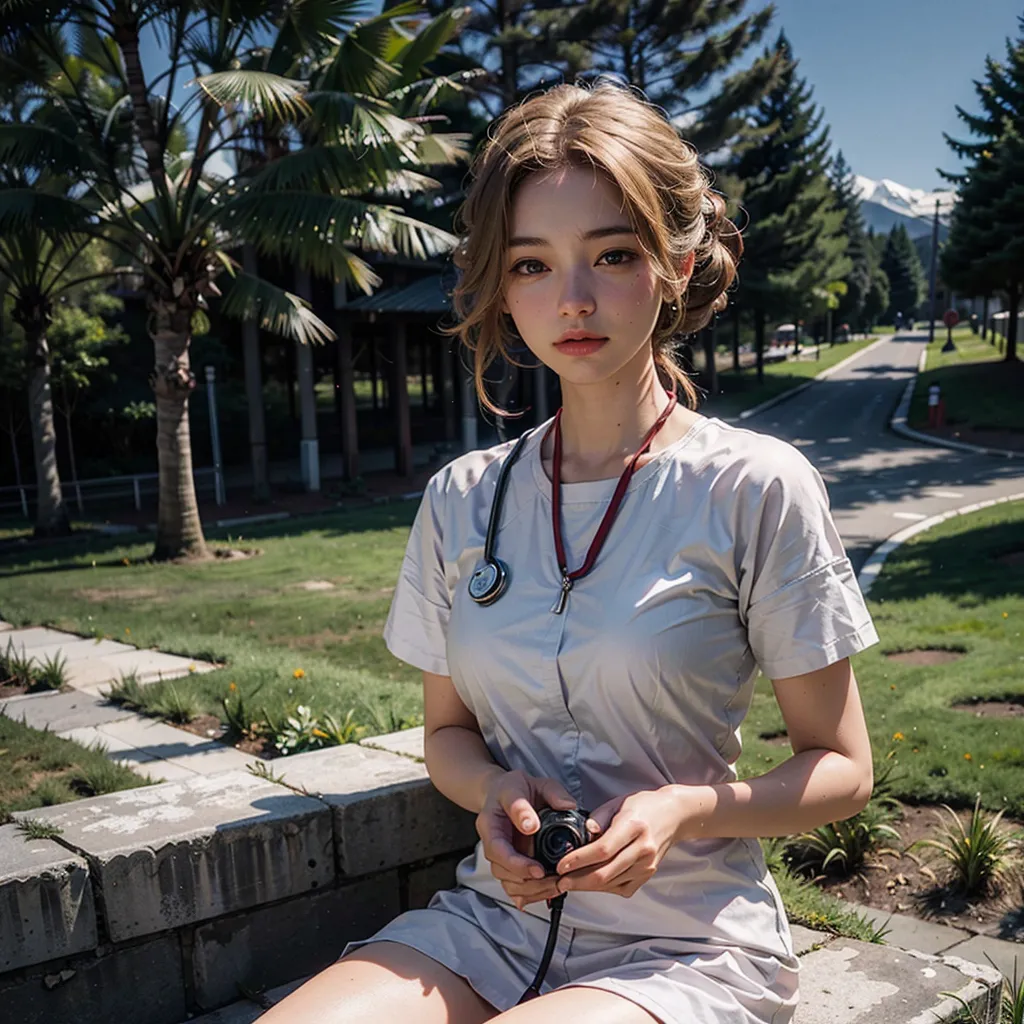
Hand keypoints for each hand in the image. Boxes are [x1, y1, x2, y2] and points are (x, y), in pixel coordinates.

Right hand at [476, 769, 576, 909]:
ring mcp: (498, 854)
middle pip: (500, 868)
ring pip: (505, 881)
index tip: (538, 868)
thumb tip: (566, 807)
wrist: (501, 794)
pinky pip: (512, 886)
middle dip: (526, 878)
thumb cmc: (516, 788)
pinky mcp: (506, 864)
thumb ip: (552, 792)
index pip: (497, 844)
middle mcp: (491, 839)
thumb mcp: (535, 782)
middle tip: (552, 879)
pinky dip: (529, 894)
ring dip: (530, 889)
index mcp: (492, 819)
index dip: (517, 861)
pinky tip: (547, 891)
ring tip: (555, 886)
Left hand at [554, 786, 699, 898]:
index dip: (579, 860)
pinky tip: (590, 882)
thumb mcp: (618, 803)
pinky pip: (621, 888)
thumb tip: (584, 833)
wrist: (674, 816)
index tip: (562, 865)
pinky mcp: (648, 875)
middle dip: (578, 880)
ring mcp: (647, 865)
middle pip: (605, 873)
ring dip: (587, 886)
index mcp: (633, 826)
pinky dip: (603, 888)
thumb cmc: (644, 806)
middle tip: (560, 881)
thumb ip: (598, 818)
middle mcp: (643, 849)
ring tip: (569, 882)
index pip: (603, 850)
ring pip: (611, 884)